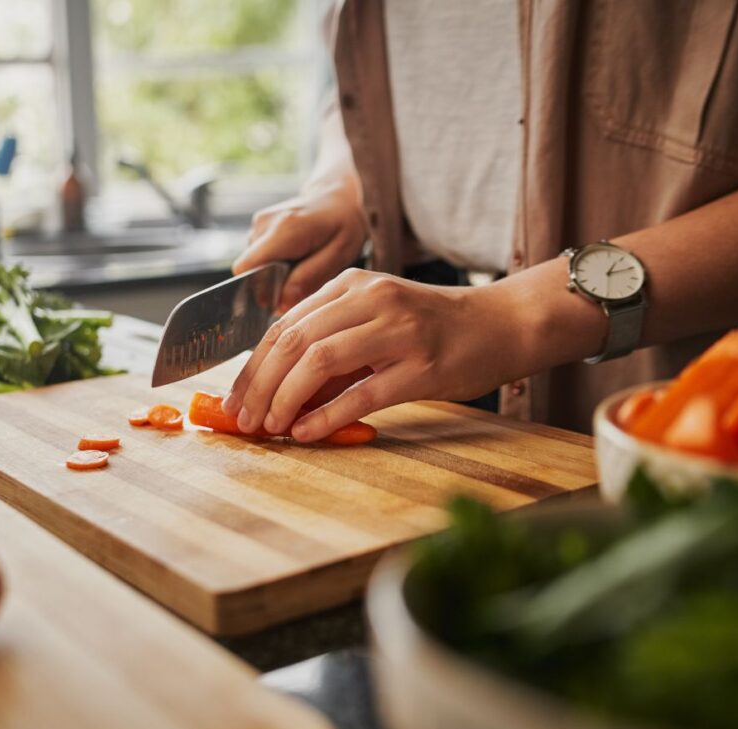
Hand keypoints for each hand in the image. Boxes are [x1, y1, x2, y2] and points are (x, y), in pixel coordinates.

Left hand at [222, 269, 537, 441]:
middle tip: (244, 420)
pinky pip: (362, 393)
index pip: (284, 325)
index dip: (252, 366)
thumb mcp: (376, 322)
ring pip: (320, 361)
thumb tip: (279, 394)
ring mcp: (397, 330)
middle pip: (293, 341)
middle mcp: (370, 299)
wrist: (502, 324)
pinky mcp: (422, 366)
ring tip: (270, 428)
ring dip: (285, 399)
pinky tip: (306, 433)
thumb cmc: (434, 329)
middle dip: (260, 385)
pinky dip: (327, 416)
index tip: (235, 399)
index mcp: (352, 285)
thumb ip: (332, 348)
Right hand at [233, 181, 366, 312]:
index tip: (281, 299)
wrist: (337, 197)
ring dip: (274, 275)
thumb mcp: (339, 254)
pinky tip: (295, 257)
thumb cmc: (343, 225)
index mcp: (284, 229)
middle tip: (301, 281)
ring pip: (254, 266)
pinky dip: (274, 265)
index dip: (259, 290)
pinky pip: (259, 258)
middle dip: (271, 285)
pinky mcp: (258, 228)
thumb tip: (281, 304)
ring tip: (302, 264)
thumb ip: (309, 278)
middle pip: (250, 271)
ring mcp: (258, 224)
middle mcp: (264, 224)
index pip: (247, 269)